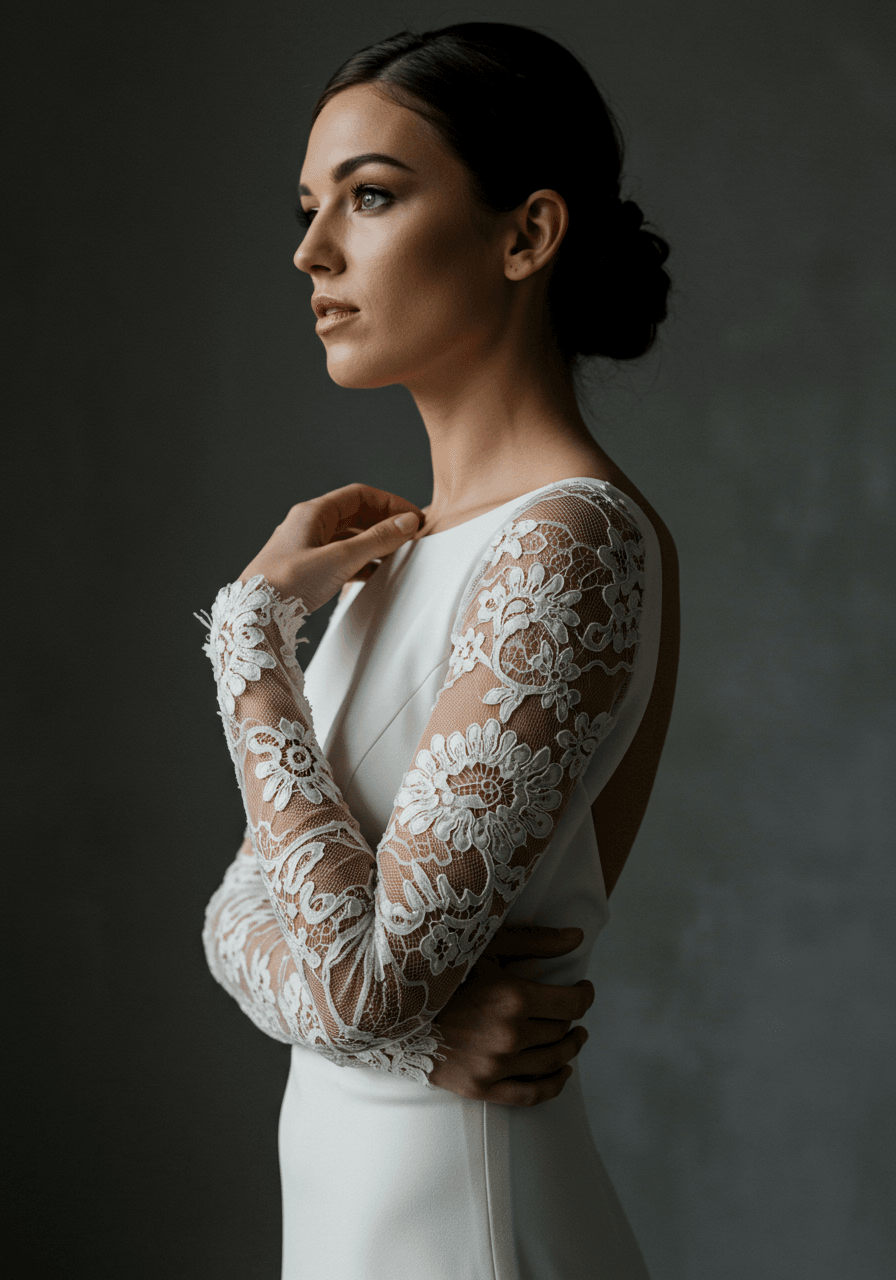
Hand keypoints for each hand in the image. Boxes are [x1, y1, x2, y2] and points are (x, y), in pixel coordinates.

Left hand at [239, 483, 423, 613]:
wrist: (253, 615)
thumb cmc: (288, 583)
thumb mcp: (340, 558)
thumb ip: (376, 540)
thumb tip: (407, 522)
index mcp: (313, 513)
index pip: (360, 495)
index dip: (390, 503)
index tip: (413, 516)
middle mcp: (308, 525)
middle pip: (355, 515)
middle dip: (384, 523)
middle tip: (410, 536)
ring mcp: (306, 547)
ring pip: (348, 537)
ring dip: (374, 543)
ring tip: (397, 555)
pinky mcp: (306, 569)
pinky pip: (340, 558)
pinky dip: (361, 561)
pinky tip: (375, 573)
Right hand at [429, 925, 594, 1105]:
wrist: (395, 1008)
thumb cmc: (443, 970)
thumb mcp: (487, 946)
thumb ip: (535, 941)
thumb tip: (578, 937)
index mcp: (513, 997)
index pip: (571, 1003)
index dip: (584, 994)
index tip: (583, 988)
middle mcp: (509, 1035)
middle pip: (561, 1030)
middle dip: (571, 1018)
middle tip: (570, 1010)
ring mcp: (496, 1066)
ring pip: (553, 1061)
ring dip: (570, 1048)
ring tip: (574, 1037)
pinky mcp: (482, 1088)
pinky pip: (532, 1094)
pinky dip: (555, 1084)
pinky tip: (563, 1071)